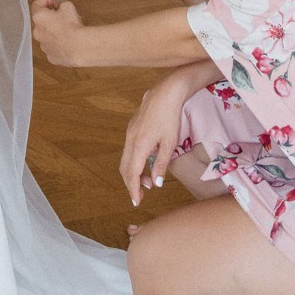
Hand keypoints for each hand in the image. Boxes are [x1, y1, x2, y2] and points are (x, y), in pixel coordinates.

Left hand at [31, 0, 85, 65]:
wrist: (79, 47)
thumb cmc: (72, 26)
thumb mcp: (67, 5)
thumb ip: (60, 2)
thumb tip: (58, 2)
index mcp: (38, 18)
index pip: (37, 4)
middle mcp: (37, 32)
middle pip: (42, 21)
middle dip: (51, 16)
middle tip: (62, 14)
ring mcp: (43, 46)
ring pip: (47, 35)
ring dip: (54, 30)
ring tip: (68, 28)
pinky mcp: (51, 56)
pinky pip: (53, 47)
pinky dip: (58, 43)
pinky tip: (68, 40)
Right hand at [119, 71, 191, 208]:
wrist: (166, 92)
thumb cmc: (170, 117)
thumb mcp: (169, 143)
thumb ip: (161, 164)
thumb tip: (156, 184)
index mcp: (139, 145)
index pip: (132, 173)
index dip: (133, 189)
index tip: (136, 202)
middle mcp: (130, 139)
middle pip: (124, 168)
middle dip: (131, 183)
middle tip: (142, 195)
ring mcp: (130, 132)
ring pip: (125, 158)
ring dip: (133, 172)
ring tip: (148, 181)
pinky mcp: (132, 127)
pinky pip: (129, 149)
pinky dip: (134, 161)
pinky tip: (146, 162)